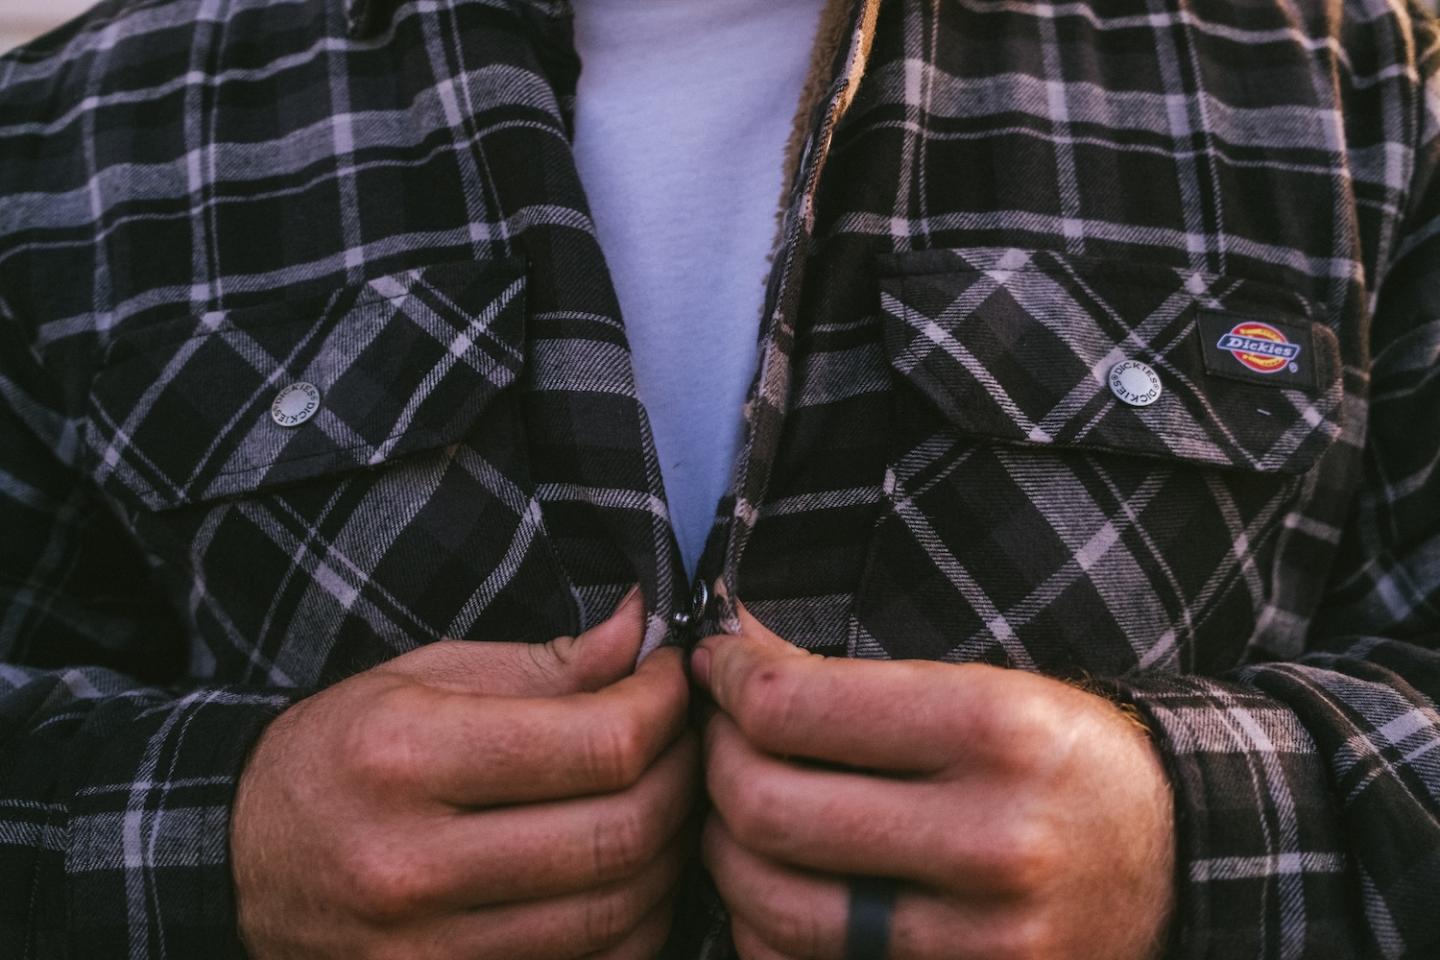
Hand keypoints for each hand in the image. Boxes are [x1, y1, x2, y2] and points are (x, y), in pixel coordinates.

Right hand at [232, 589, 695, 959]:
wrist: (238, 859)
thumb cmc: (342, 752)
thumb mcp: (425, 680)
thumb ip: (546, 664)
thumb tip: (640, 629)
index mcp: (406, 758)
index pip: (599, 744)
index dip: (664, 706)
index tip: (671, 681)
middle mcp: (412, 864)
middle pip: (621, 834)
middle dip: (683, 778)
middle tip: (688, 741)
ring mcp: (424, 951)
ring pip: (618, 914)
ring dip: (671, 854)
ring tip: (666, 802)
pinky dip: (636, 925)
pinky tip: (631, 875)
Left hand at [692, 600, 1173, 959]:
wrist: (1173, 860)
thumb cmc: (1061, 757)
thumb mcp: (983, 688)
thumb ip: (846, 675)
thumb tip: (726, 644)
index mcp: (995, 733)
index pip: (790, 708)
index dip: (729, 678)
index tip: (720, 667)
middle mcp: (991, 843)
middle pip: (765, 809)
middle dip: (714, 762)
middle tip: (722, 738)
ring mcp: (979, 942)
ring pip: (768, 906)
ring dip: (725, 850)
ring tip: (745, 811)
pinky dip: (762, 927)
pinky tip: (780, 881)